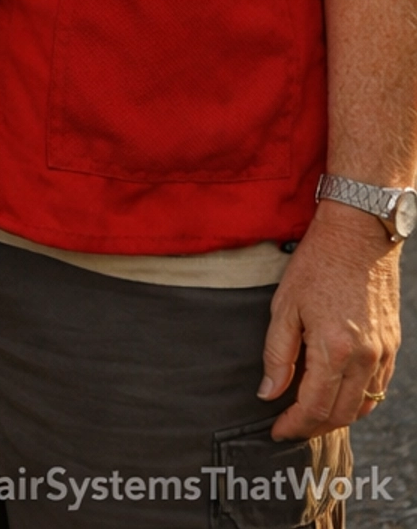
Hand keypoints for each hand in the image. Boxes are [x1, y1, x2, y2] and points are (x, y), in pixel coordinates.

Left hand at [259, 203, 401, 437]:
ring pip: (363, 406)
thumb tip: (268, 393)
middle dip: (313, 426)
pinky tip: (339, 394)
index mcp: (334, 350)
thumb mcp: (284, 304)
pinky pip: (379, 388)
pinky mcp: (393, 345)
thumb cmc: (316, 263)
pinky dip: (359, 400)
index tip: (276, 430)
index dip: (293, 425)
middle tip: (290, 425)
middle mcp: (365, 358)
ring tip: (311, 414)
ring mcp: (384, 353)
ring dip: (337, 417)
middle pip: (340, 414)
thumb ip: (277, 354)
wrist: (359, 233)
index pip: (313, 407)